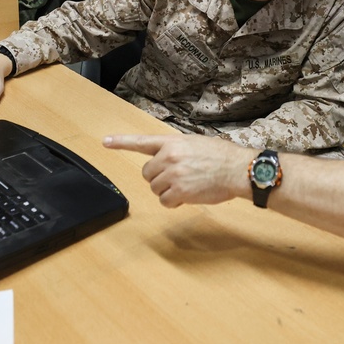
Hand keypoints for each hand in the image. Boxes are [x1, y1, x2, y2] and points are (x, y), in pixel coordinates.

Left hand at [104, 134, 254, 206]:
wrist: (238, 169)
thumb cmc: (222, 157)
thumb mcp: (196, 144)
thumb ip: (177, 150)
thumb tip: (167, 161)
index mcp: (173, 142)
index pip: (142, 141)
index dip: (121, 142)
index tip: (105, 142)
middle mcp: (169, 157)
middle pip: (147, 173)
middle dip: (159, 178)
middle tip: (179, 178)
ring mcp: (173, 174)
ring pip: (155, 188)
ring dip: (168, 191)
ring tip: (188, 185)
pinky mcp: (179, 191)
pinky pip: (165, 201)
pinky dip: (175, 202)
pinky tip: (189, 196)